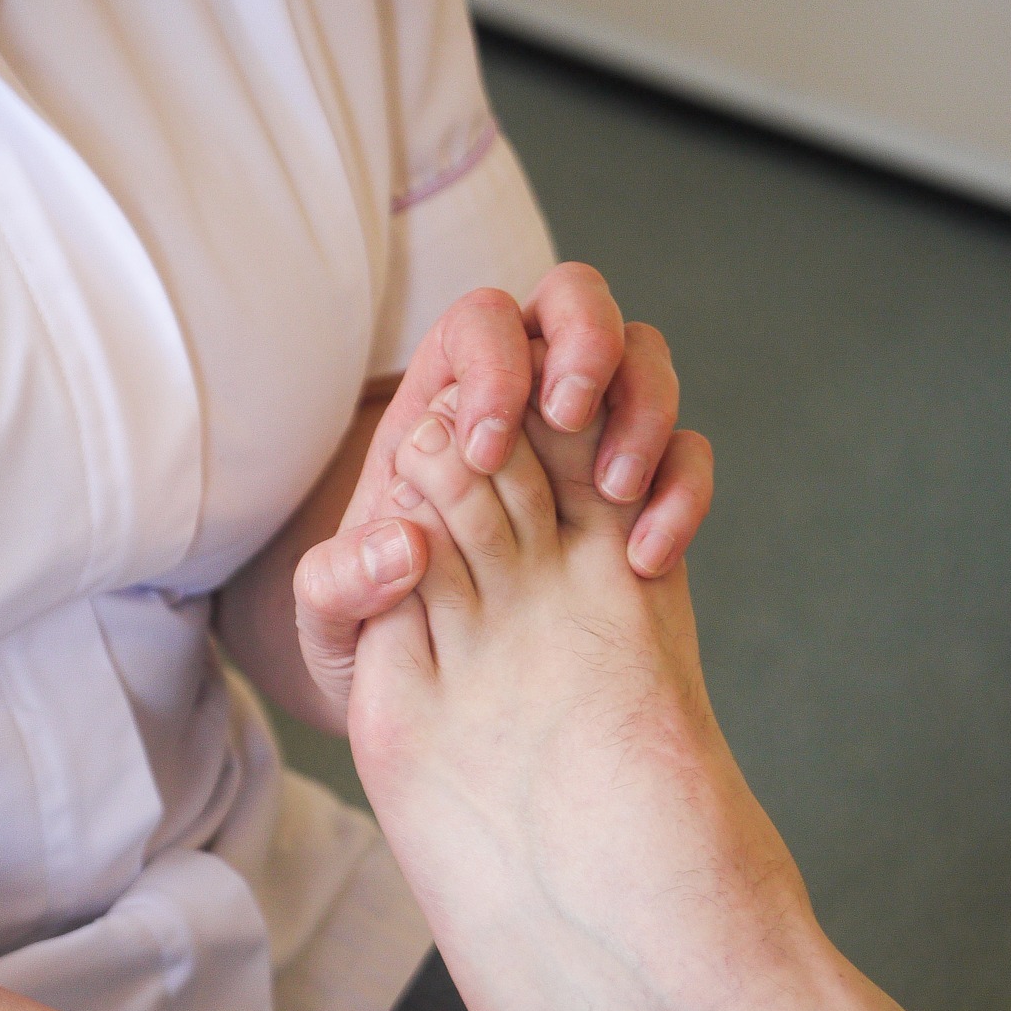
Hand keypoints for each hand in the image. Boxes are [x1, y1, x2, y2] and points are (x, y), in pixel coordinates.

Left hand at [295, 265, 713, 716]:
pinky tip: (648, 558)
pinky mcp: (637, 504)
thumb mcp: (326, 627)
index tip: (485, 451)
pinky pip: (684, 459)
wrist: (430, 706)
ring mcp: (588, 445)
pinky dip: (680, 493)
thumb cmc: (365, 645)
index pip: (483, 322)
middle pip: (576, 305)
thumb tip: (404, 548)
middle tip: (570, 416)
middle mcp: (525, 401)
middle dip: (586, 342)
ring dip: (643, 412)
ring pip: (644, 364)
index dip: (494, 362)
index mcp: (443, 402)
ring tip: (616, 491)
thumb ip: (339, 585)